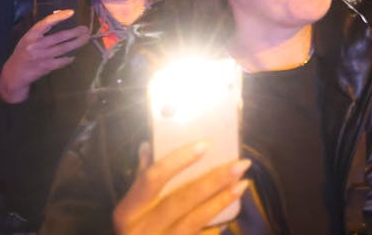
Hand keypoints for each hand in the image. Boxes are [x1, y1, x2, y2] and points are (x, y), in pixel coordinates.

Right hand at [0, 10, 89, 103]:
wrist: (14, 74)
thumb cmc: (23, 53)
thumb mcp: (28, 39)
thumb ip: (41, 31)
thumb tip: (60, 18)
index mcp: (30, 36)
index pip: (46, 23)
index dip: (59, 17)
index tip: (71, 12)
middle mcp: (36, 45)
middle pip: (59, 37)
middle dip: (75, 32)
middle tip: (85, 29)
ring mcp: (41, 57)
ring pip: (63, 48)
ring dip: (76, 43)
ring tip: (85, 38)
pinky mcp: (46, 67)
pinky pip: (62, 61)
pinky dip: (69, 58)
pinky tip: (74, 55)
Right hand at [113, 142, 249, 234]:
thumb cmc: (133, 228)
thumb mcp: (130, 207)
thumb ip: (143, 177)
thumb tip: (148, 145)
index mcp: (128, 211)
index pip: (152, 179)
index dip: (178, 160)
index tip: (206, 144)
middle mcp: (142, 229)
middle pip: (181, 200)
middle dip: (213, 181)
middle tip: (241, 164)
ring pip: (194, 220)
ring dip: (221, 201)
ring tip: (243, 184)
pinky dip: (213, 229)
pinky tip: (228, 218)